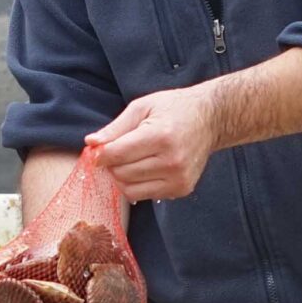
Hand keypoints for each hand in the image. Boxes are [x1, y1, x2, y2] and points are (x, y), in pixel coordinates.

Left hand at [87, 87, 223, 202]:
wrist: (210, 120)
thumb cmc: (174, 109)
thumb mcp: (142, 107)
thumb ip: (115, 127)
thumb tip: (90, 142)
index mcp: (160, 136)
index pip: (117, 154)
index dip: (100, 154)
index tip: (96, 150)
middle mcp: (171, 161)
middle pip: (121, 173)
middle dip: (111, 164)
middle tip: (116, 152)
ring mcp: (178, 178)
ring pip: (130, 189)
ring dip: (122, 177)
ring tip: (129, 160)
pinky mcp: (182, 189)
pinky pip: (144, 195)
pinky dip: (137, 184)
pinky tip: (144, 169)